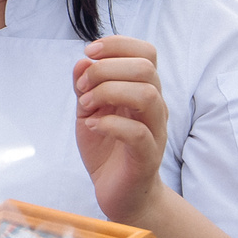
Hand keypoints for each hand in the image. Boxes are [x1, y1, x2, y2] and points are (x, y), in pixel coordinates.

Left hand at [73, 36, 167, 223]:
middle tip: (82, 88)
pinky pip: (137, 133)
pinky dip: (110, 124)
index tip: (89, 53)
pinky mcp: (147, 156)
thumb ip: (85, 85)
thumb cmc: (106, 148)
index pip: (146, 52)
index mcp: (143, 90)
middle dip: (106, 69)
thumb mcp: (89, 110)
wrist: (119, 193)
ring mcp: (155, 131)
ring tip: (86, 106)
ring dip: (108, 92)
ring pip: (148, 95)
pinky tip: (92, 126)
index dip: (118, 45)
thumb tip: (82, 60)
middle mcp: (155, 107)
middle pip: (146, 68)